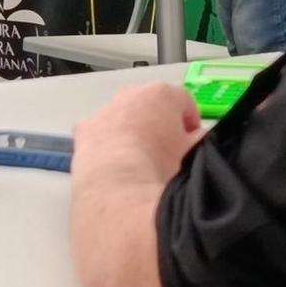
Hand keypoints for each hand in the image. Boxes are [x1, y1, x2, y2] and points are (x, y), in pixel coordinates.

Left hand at [72, 83, 204, 181]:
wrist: (121, 192)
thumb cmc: (165, 168)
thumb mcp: (197, 154)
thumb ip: (202, 140)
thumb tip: (197, 139)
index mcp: (161, 94)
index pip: (184, 102)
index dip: (192, 125)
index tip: (194, 145)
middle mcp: (129, 95)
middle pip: (151, 107)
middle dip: (160, 126)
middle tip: (168, 156)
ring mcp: (103, 112)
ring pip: (123, 119)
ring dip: (132, 135)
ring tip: (139, 166)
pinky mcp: (84, 133)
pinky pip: (100, 135)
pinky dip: (107, 147)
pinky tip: (113, 168)